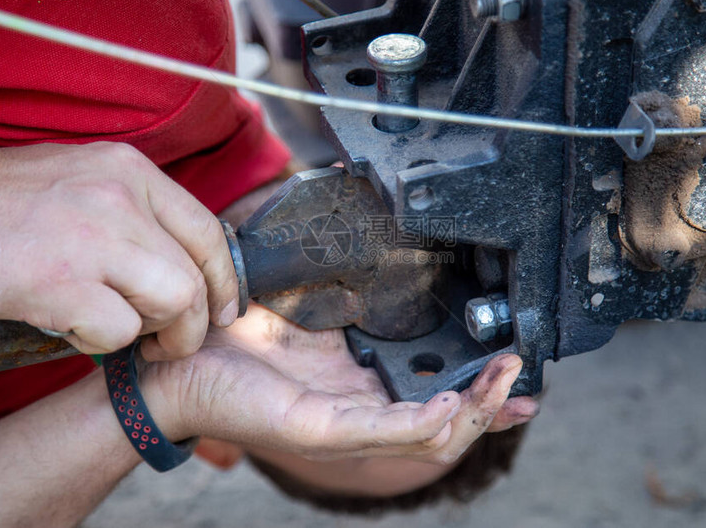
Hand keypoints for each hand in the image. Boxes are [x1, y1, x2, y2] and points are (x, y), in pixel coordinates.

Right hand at [0, 140, 238, 358]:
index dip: (225, 282)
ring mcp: (90, 237)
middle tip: (164, 340)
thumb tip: (188, 263)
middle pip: (195, 278)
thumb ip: (140, 213)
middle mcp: (119, 197)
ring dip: (153, 333)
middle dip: (191, 324)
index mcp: (131, 171)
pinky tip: (71, 327)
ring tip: (118, 330)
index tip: (223, 312)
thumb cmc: (8, 204)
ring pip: (173, 302)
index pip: (208, 232)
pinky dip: (101, 342)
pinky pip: (118, 330)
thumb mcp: (86, 181)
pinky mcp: (56, 280)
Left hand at [144, 305, 538, 462]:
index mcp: (361, 387)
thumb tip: (387, 270)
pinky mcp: (319, 427)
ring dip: (472, 414)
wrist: (178, 357)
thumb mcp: (310, 311)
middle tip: (527, 380)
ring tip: (505, 385)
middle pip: (445, 426)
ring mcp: (341, 425)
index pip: (437, 399)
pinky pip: (382, 431)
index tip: (519, 370)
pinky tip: (450, 405)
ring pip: (426, 436)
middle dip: (494, 407)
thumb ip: (352, 302)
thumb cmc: (239, 335)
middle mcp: (359, 412)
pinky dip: (423, 422)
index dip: (483, 393)